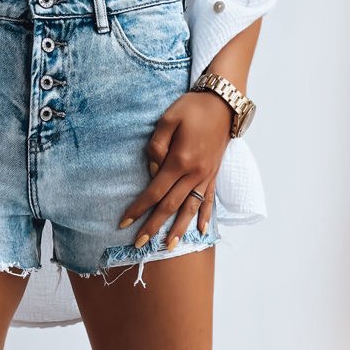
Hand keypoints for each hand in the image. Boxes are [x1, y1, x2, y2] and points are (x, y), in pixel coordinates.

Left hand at [117, 92, 233, 248]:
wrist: (224, 102)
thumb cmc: (192, 107)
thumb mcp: (168, 119)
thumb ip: (156, 146)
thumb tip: (153, 172)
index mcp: (180, 161)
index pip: (154, 192)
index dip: (139, 209)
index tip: (125, 222)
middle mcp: (194, 174)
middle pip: (170, 206)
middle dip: (154, 226)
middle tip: (139, 244)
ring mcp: (206, 176)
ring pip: (190, 208)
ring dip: (179, 229)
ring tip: (170, 247)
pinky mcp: (214, 174)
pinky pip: (209, 199)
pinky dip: (205, 216)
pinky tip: (201, 230)